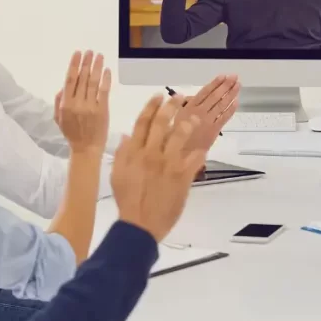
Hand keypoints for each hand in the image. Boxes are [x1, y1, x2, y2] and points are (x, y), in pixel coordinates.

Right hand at [54, 50, 111, 153]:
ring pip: (93, 82)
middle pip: (82, 78)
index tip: (77, 54)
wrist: (86, 149)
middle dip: (86, 62)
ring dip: (96, 67)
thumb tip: (62, 87)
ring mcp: (90, 106)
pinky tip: (107, 70)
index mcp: (65, 104)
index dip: (74, 65)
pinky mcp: (102, 110)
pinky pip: (104, 92)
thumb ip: (58, 102)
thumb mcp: (59, 119)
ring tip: (99, 56)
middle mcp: (77, 103)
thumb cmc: (72, 133)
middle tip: (90, 51)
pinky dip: (105, 80)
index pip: (69, 79)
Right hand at [112, 96, 205, 242]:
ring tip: (194, 119)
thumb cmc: (128, 201)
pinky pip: (195, 159)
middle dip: (171, 106)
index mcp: (134, 152)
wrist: (140, 225)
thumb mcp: (117, 175)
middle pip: (162, 123)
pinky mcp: (182, 176)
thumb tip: (126, 136)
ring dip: (188, 124)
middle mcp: (151, 153)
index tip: (159, 96)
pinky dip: (199, 153)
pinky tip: (203, 150)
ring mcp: (168, 164)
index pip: (142, 122)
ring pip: (180, 135)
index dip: (151, 106)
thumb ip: (122, 154)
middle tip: (179, 97)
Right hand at [177, 74, 240, 152]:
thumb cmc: (174, 136)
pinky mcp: (214, 131)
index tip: (223, 76)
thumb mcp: (174, 117)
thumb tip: (191, 98)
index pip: (204, 92)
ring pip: (221, 105)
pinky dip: (231, 110)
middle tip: (234, 77)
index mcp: (189, 108)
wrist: (178, 155)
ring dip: (230, 94)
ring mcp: (208, 121)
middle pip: (215, 97)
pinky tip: (236, 102)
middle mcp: (199, 112)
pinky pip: (224, 118)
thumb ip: (183, 106)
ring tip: (237, 85)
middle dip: (226, 86)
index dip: (215, 84)